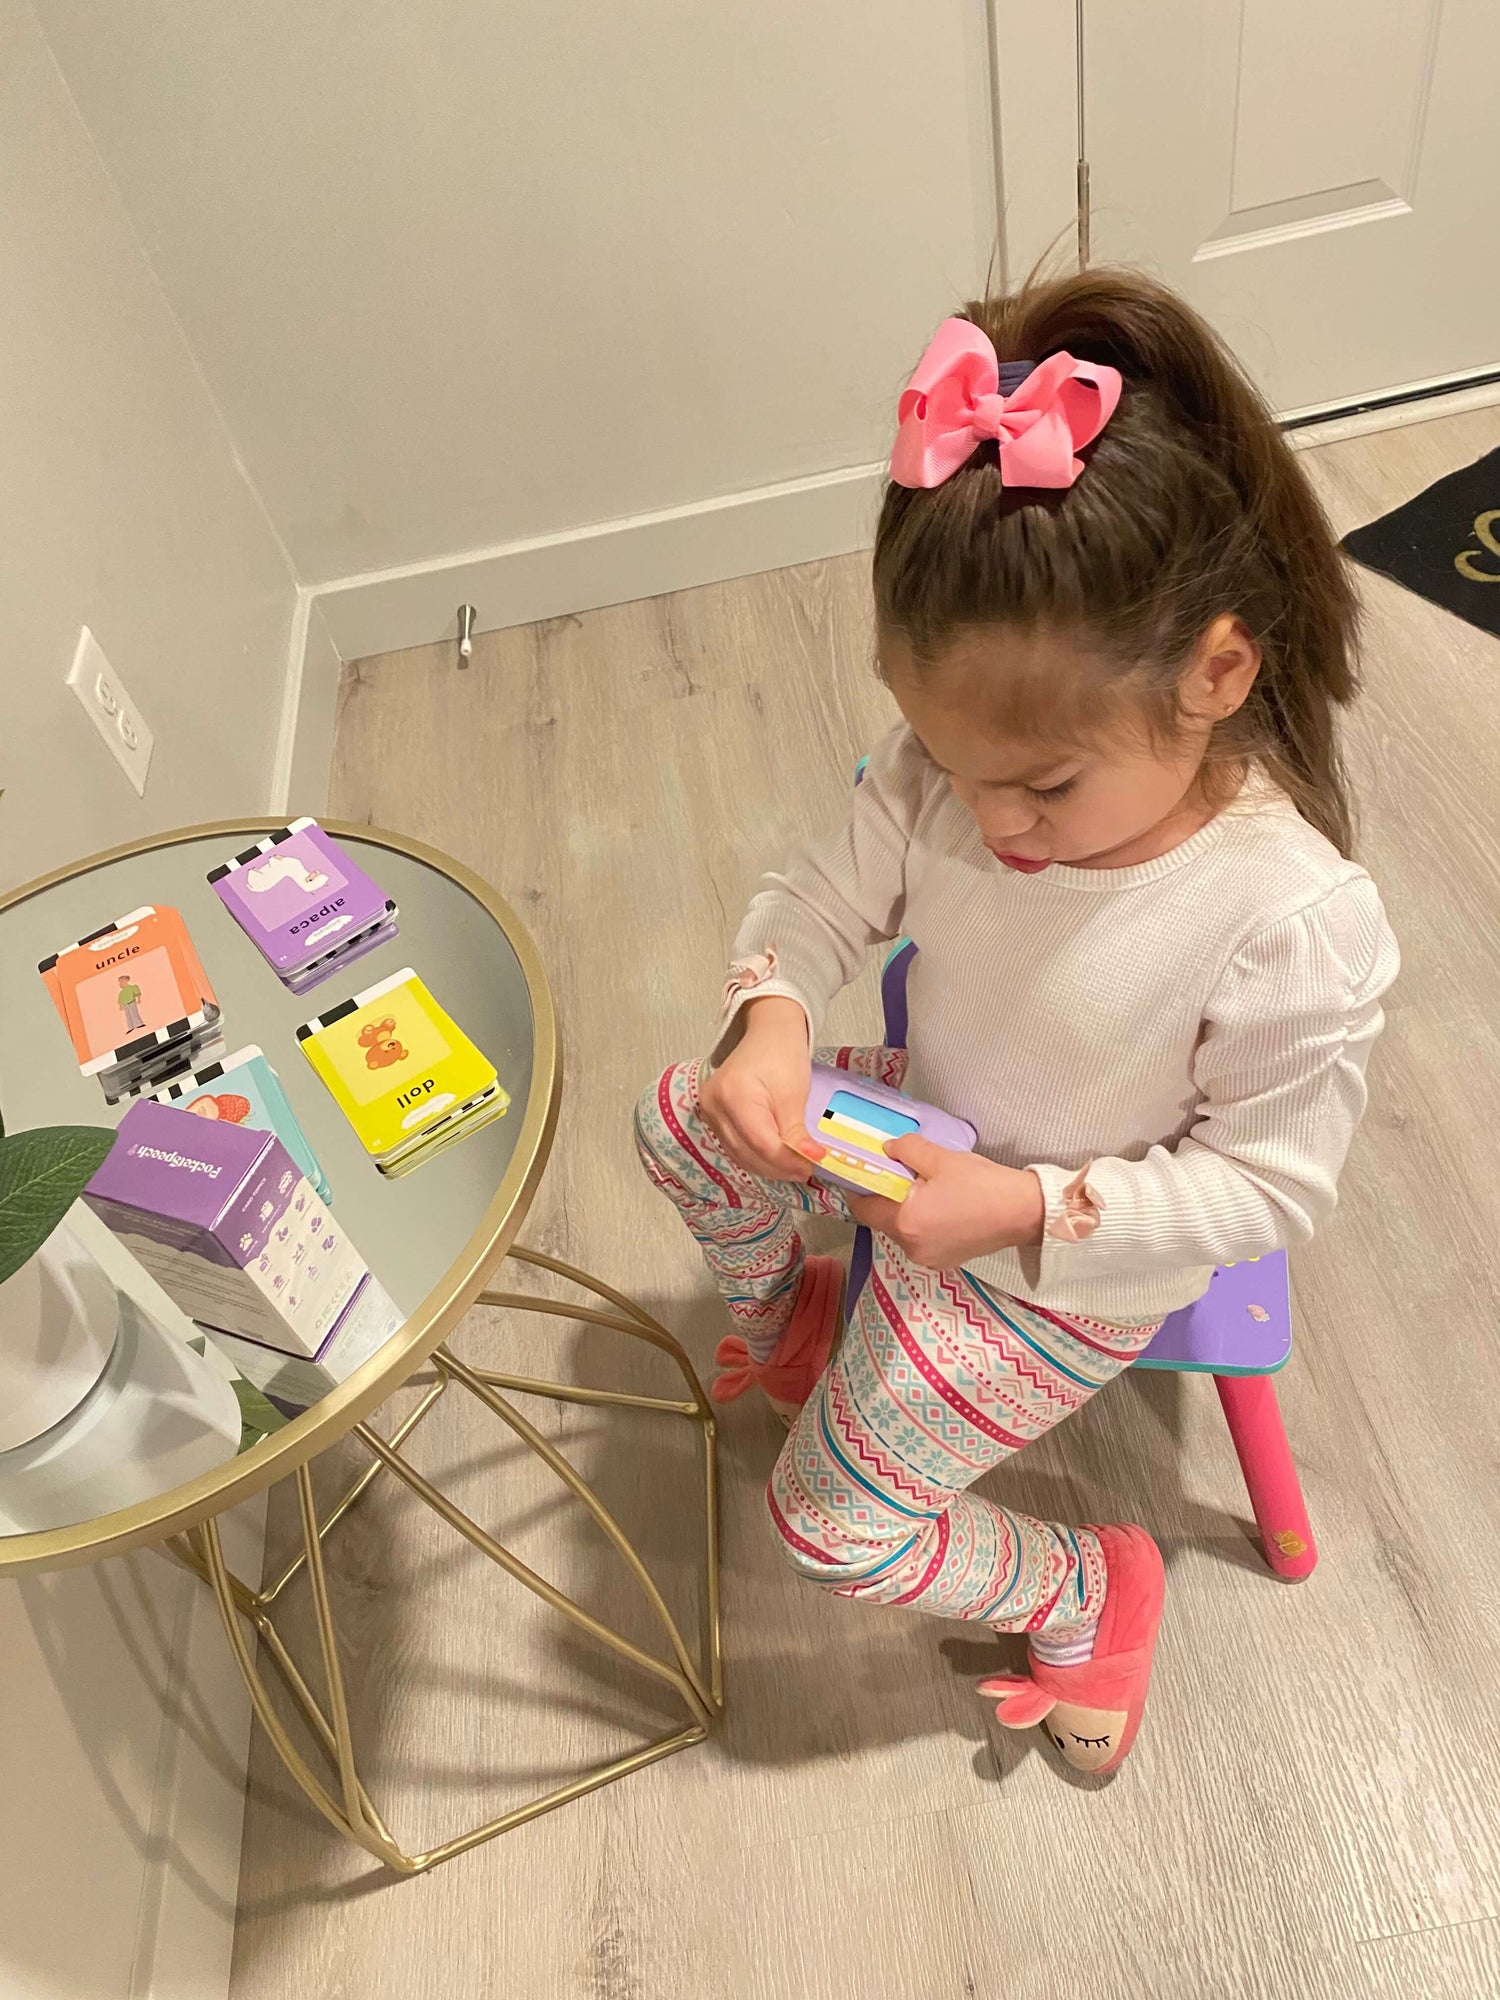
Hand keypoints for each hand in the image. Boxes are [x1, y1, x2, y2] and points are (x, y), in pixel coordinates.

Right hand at [699, 996, 821, 1183]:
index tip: (813, 1166)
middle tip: (807, 1170)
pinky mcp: (712, 1117)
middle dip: (779, 1167)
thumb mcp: (794, 1094)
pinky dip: (757, 1156)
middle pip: (747, 1153)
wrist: (768, 1033)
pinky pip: (735, 1147)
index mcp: (734, 1095)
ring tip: (795, 1166)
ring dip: (769, 1166)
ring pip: (740, 1155)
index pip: (761, 1143)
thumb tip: (811, 1161)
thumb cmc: (783, 1056)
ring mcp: (709, 1112)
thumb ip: (796, 1132)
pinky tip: (777, 1157)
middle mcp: (713, 1106)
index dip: (787, 1161)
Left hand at [848, 1137, 1044, 1268]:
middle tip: (900, 1175)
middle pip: (883, 1220)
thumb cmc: (981, 1184)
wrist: (1023, 1212)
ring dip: (907, 1211)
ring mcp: (929, 1258)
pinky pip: (922, 1240)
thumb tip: (887, 1149)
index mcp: (905, 1222)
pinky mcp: (946, 1261)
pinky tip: (942, 1208)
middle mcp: (911, 1247)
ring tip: (925, 1190)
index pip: (863, 1208)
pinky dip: (924, 1224)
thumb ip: (906, 1151)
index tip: (862, 1172)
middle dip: (887, 1198)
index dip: (859, 1189)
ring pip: (904, 1231)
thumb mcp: (941, 1158)